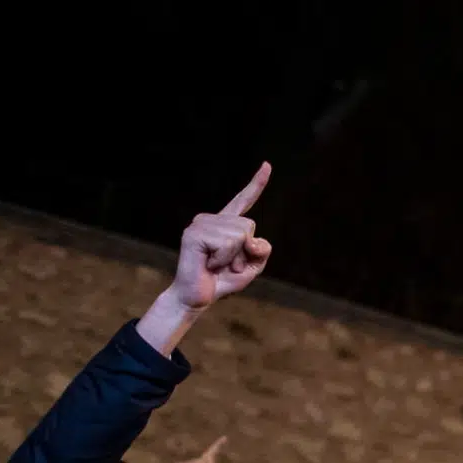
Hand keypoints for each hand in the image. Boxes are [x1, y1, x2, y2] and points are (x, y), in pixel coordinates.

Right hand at [170, 163, 273, 310]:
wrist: (197, 298)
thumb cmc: (222, 281)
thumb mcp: (251, 267)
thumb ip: (261, 250)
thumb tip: (253, 239)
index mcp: (226, 224)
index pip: (244, 200)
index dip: (257, 184)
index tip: (267, 165)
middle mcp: (211, 219)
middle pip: (249, 225)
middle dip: (245, 252)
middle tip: (226, 265)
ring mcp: (201, 223)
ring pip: (240, 234)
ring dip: (234, 257)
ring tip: (216, 265)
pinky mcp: (194, 233)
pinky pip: (227, 243)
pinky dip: (224, 259)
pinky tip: (209, 263)